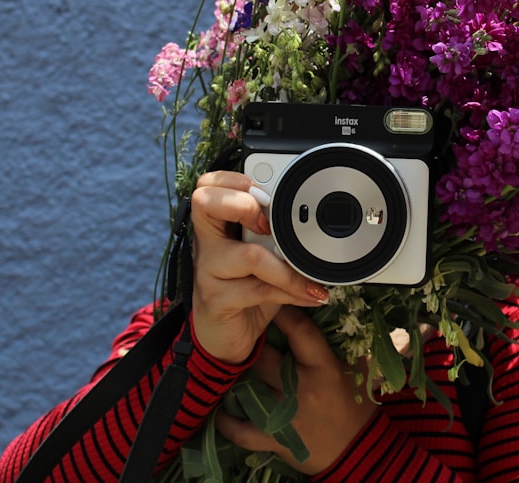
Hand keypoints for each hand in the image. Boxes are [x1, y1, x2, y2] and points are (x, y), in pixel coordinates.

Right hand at [190, 171, 329, 364]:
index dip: (234, 181)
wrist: (226, 338)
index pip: (208, 184)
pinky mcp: (216, 301)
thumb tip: (313, 219)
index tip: (264, 195)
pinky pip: (259, 290)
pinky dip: (292, 292)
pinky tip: (309, 296)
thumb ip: (274, 234)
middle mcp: (205, 243)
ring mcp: (207, 271)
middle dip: (244, 204)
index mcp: (215, 225)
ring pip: (249, 254)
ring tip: (310, 280)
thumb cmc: (246, 289)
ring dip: (288, 268)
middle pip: (204, 201)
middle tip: (268, 225)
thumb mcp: (261, 256)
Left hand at [215, 306, 378, 474]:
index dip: (283, 312)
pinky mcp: (274, 439)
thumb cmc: (357, 405)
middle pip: (264, 356)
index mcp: (324, 367)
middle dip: (253, 342)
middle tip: (244, 331)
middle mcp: (301, 388)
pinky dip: (227, 421)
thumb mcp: (355, 368)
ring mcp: (284, 416)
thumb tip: (321, 312)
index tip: (271, 298)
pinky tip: (221, 409)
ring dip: (236, 377)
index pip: (300, 330)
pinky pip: (240, 430)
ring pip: (247, 388)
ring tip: (229, 365)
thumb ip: (338, 344)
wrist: (359, 450)